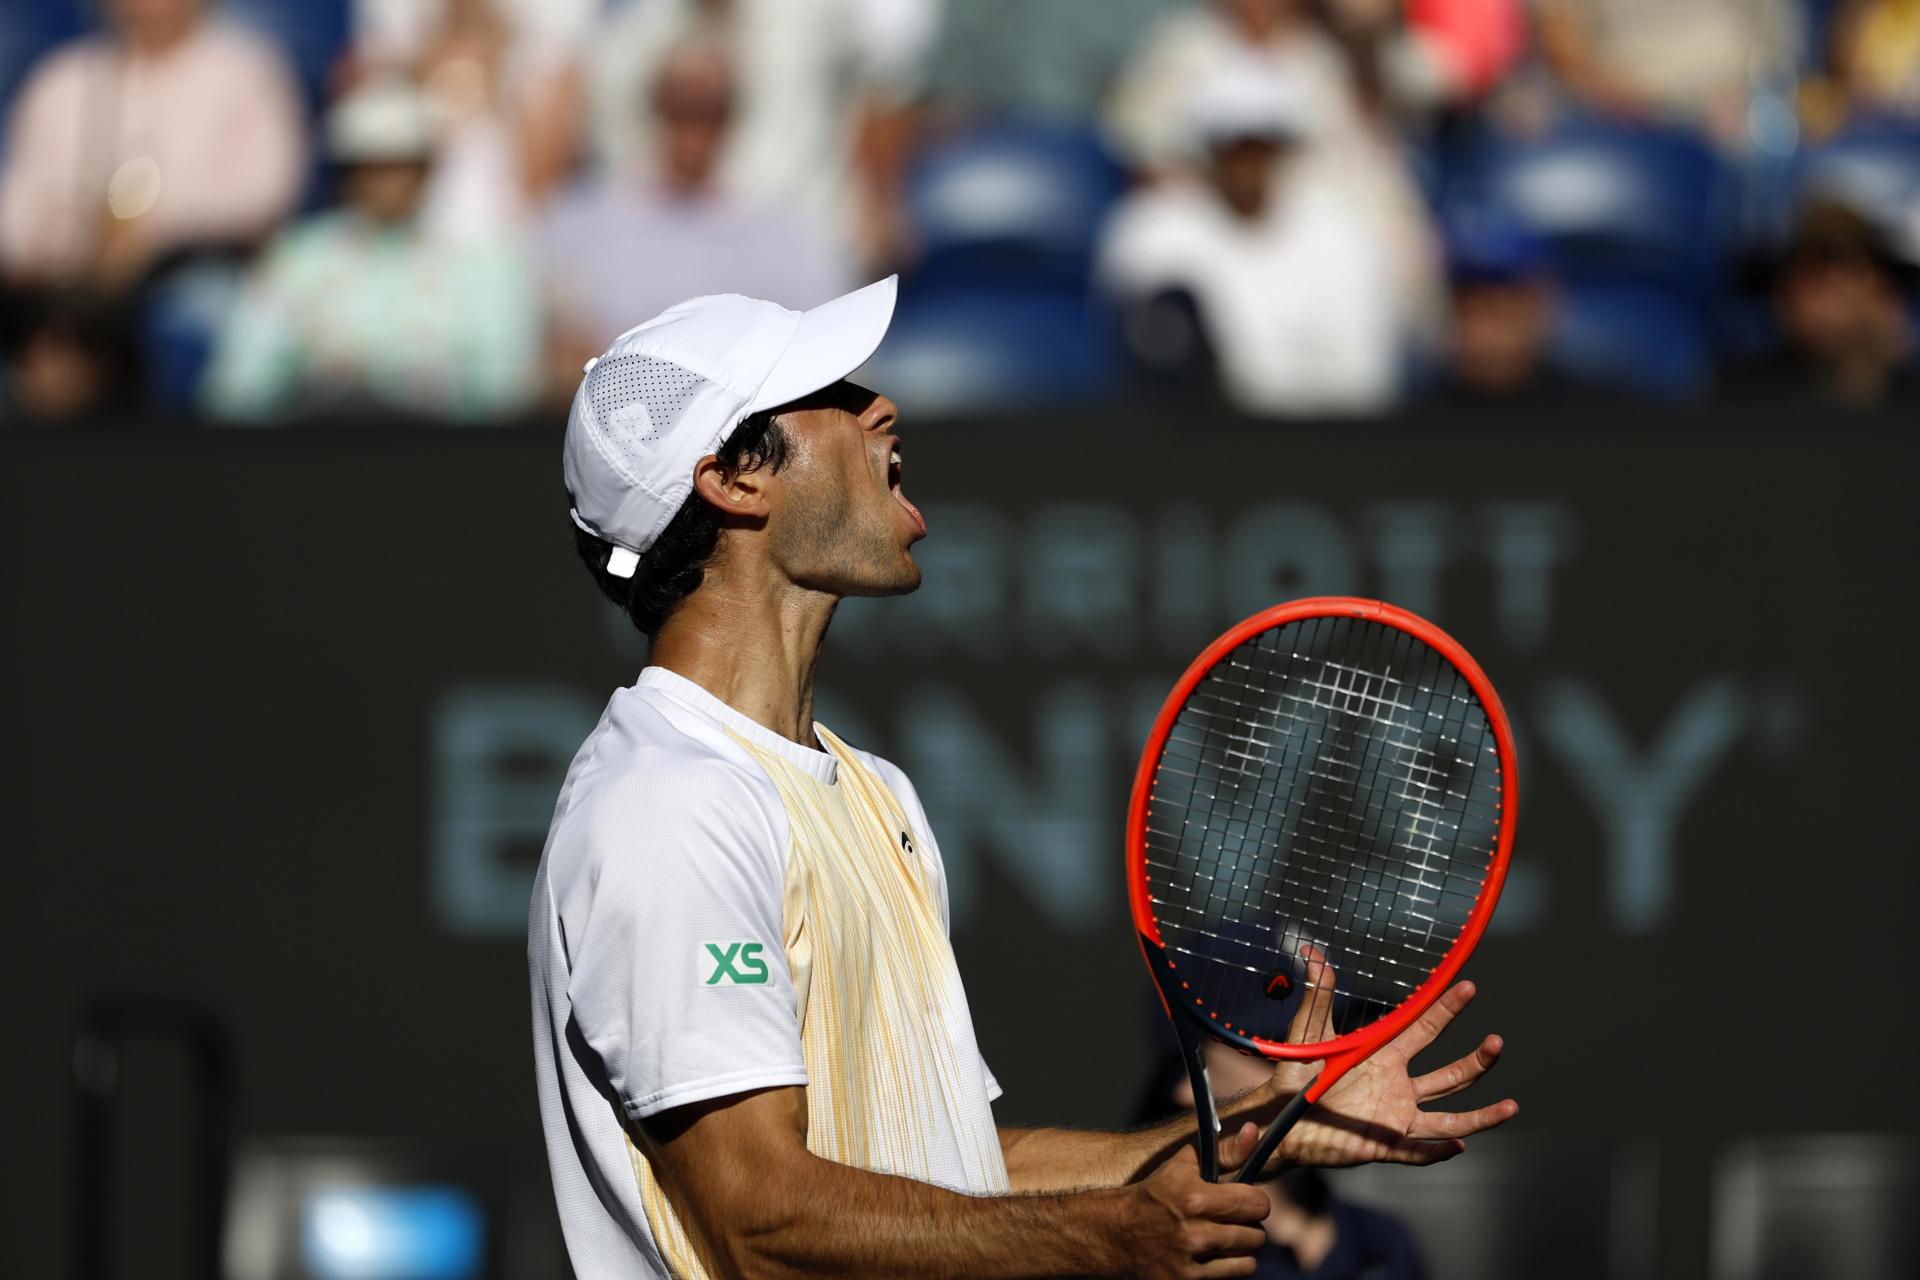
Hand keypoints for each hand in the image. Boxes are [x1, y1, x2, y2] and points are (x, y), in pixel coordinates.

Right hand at [1126, 1126, 1271, 1278]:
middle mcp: (1194, 1231)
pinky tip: (1215, 1256)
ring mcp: (1191, 1260)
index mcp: (1194, 1197)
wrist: (1116, 1233)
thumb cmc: (1152, 1196)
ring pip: (1249, 1261)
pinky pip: (1232, 1276)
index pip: (1256, 1204)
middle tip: (1235, 1222)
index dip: (1256, 1202)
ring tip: (1226, 1240)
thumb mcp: (1180, 1167)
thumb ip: (1221, 1151)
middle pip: (1257, 1235)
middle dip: (1249, 1227)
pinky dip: (1229, 1268)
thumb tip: (1254, 1131)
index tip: (1248, 1202)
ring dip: (1240, 1250)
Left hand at [1266, 948, 1517, 1168]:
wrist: (1278, 1118)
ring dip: (1479, 1115)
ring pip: (1448, 1119)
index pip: (1423, 1030)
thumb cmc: (1295, 1076)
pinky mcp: (1382, 1145)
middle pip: (1449, 1076)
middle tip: (1497, 1042)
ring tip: (1511, 1106)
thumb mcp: (1308, 1034)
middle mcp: (1397, 1087)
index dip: (1445, 1009)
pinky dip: (1436, 1152)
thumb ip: (1317, 996)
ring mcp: (1394, 1118)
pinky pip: (1416, 1153)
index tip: (1467, 986)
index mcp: (1384, 1057)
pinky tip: (1457, 1147)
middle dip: (1476, 1061)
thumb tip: (1312, 952)